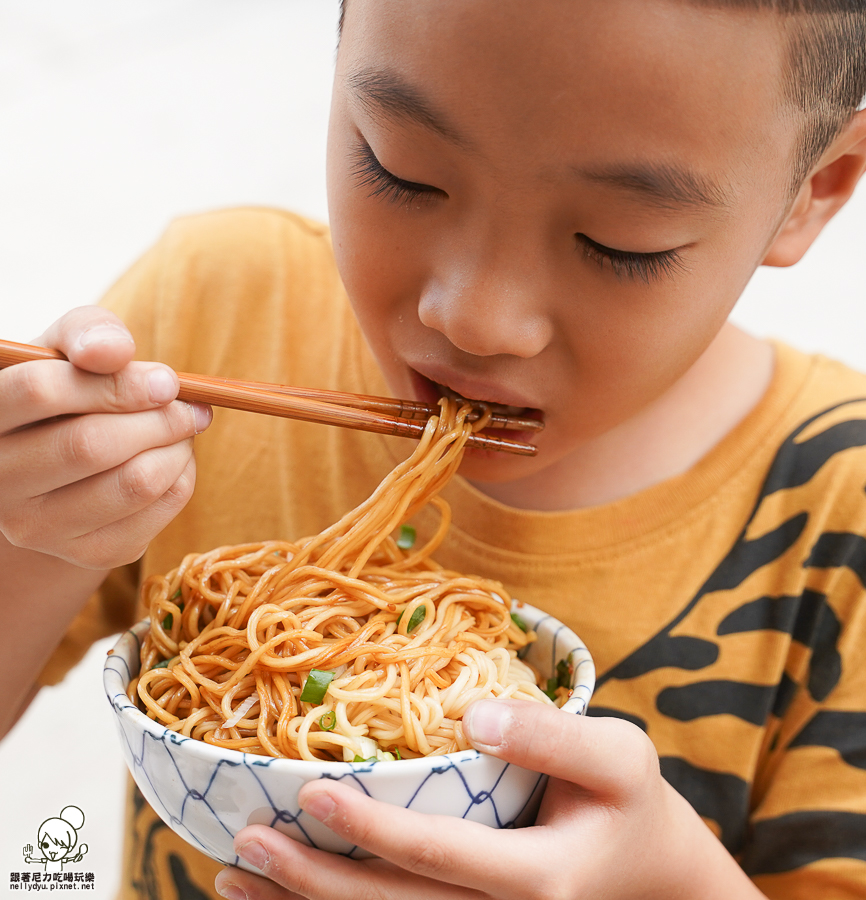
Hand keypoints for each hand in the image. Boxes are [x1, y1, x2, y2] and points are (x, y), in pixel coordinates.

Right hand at [0, 306, 210, 569]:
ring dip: (176, 447)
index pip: (39, 390)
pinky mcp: (88, 553)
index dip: (113, 382)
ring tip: (182, 428)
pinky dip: (183, 475)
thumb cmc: (71, 393)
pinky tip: (173, 458)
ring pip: (133, 483)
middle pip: (90, 444)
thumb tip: (112, 351)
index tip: (165, 381)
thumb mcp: (68, 350)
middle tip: (187, 406)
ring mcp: (37, 527)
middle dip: (158, 418)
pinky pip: (159, 511)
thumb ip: (89, 333)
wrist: (66, 466)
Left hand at [214, 701, 764, 899]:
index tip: (310, 791)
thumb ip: (552, 737)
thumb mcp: (619, 755)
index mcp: (538, 880)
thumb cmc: (631, 802)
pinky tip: (288, 896)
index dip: (371, 828)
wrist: (652, 874)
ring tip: (234, 881)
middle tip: (245, 847)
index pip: (439, 857)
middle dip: (312, 884)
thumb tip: (473, 718)